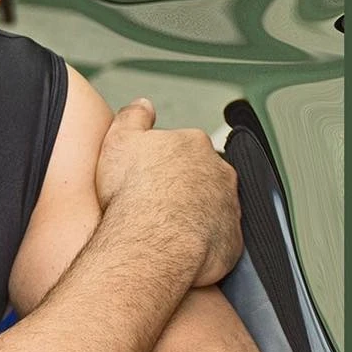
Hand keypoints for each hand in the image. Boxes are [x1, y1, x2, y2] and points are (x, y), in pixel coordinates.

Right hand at [95, 98, 241, 285]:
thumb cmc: (133, 193)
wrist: (151, 241)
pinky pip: (218, 238)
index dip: (162, 163)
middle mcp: (219, 171)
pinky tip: (177, 246)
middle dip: (183, 187)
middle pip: (202, 175)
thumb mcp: (119, 140)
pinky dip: (201, 241)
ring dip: (195, 214)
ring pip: (213, 206)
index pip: (183, 147)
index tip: (146, 177)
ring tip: (164, 228)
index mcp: (194, 144)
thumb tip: (143, 105)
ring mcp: (229, 206)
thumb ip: (133, 117)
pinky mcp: (232, 239)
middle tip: (154, 203)